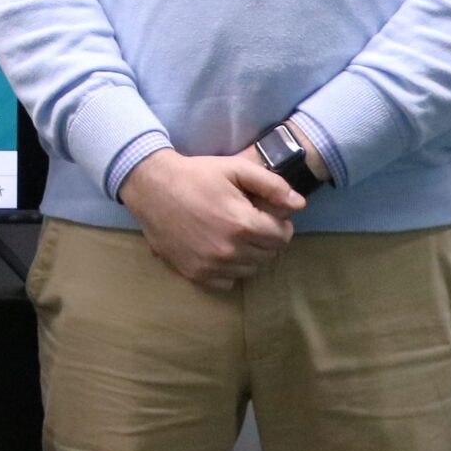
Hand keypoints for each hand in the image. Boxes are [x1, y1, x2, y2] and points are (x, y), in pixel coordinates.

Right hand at [117, 149, 304, 289]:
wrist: (151, 187)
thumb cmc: (195, 175)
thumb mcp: (235, 169)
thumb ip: (272, 185)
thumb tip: (300, 203)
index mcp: (243, 224)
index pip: (282, 237)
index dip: (279, 224)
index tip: (267, 215)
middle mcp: (229, 250)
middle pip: (268, 255)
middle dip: (266, 239)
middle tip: (250, 223)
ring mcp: (211, 265)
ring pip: (250, 269)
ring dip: (249, 254)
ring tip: (235, 235)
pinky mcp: (194, 273)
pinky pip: (227, 282)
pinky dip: (229, 269)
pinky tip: (219, 250)